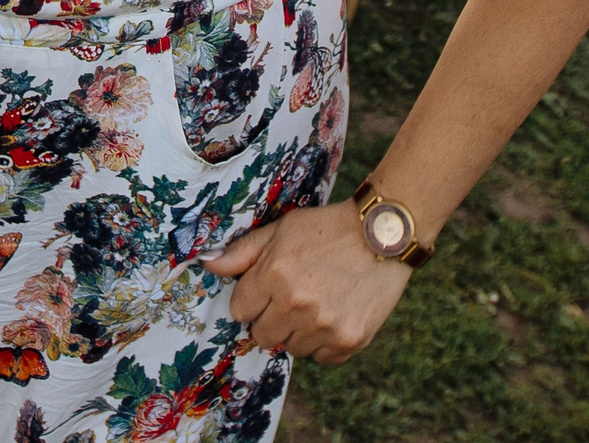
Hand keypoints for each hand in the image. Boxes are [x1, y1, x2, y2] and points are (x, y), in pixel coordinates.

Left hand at [200, 201, 413, 359]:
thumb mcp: (281, 230)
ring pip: (292, 348)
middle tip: (292, 299)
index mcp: (273, 276)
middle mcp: (296, 304)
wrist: (382, 235)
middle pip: (262, 335)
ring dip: (298, 332)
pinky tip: (334, 316)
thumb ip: (242, 252)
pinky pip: (322, 358)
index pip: (240, 310)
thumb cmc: (327, 229)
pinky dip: (324, 343)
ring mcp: (324, 326)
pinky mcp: (349, 341)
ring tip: (317, 304)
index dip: (252, 300)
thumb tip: (207, 263)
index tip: (268, 290)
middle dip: (271, 319)